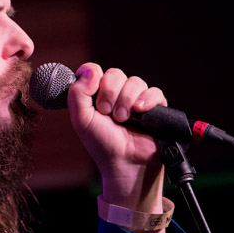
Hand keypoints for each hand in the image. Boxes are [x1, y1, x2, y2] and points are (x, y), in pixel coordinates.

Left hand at [66, 63, 166, 215]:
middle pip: (115, 73)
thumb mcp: (81, 120)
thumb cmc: (101, 143)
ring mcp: (136, 99)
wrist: (124, 163)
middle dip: (110, 92)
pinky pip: (154, 91)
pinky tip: (140, 113)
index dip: (93, 76)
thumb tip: (90, 70)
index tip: (92, 92)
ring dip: (126, 100)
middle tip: (107, 113)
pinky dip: (146, 100)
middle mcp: (116, 93)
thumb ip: (78, 94)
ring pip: (135, 81)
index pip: (94, 70)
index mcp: (97, 94)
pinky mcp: (155, 107)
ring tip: (123, 119)